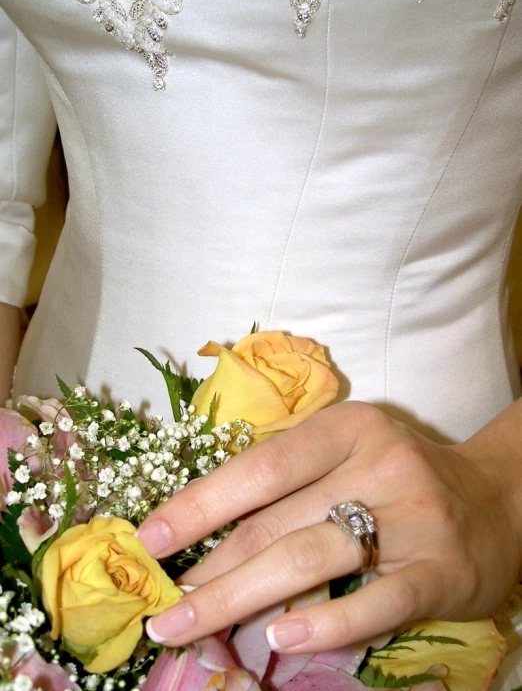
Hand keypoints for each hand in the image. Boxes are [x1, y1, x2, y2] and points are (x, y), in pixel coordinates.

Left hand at [137, 401, 521, 652]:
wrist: (496, 498)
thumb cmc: (400, 477)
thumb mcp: (348, 457)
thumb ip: (291, 485)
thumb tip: (207, 536)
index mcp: (347, 427)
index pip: (261, 465)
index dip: (201, 503)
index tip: (150, 539)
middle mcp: (379, 462)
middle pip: (276, 520)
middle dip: (210, 567)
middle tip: (162, 606)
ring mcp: (413, 515)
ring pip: (311, 557)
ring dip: (241, 597)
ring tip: (190, 626)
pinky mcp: (441, 569)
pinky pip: (377, 600)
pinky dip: (327, 623)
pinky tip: (283, 640)